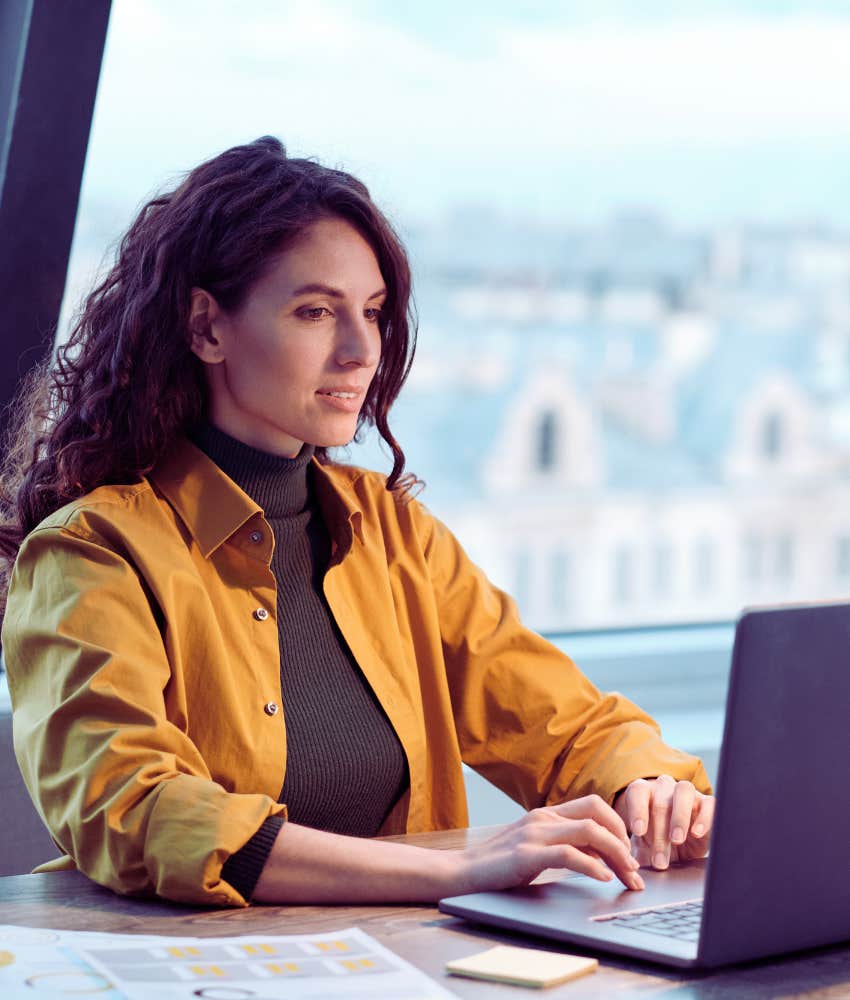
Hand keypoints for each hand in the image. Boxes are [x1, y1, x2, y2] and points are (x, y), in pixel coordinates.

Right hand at [460, 795, 644, 894]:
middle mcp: (543, 818)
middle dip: (625, 843)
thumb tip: (601, 856)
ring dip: (617, 855)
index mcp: (547, 813)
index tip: (629, 853)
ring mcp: (534, 834)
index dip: (619, 826)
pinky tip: (603, 878)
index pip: (594, 805)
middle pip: (599, 816)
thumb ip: (566, 845)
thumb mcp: (537, 848)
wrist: (462, 871)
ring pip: (590, 832)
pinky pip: (568, 854)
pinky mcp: (526, 855)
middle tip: (636, 870)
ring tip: (627, 876)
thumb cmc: (500, 864)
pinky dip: (592, 866)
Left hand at [614, 775, 713, 870]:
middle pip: (661, 801)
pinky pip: (709, 802)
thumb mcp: (641, 849)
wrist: (678, 850)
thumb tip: (626, 869)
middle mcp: (665, 788)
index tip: (638, 832)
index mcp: (643, 793)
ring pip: (684, 791)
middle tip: (659, 859)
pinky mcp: (708, 803)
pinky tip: (697, 833)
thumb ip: (631, 854)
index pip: (638, 792)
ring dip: (679, 817)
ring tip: (677, 840)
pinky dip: (704, 816)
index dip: (637, 810)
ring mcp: (687, 794)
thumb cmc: (654, 844)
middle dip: (659, 832)